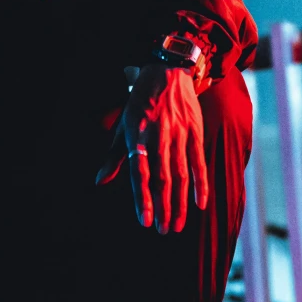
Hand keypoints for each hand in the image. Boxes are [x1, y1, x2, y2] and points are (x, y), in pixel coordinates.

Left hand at [122, 61, 207, 234]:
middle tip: (163, 230)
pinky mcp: (195, 131)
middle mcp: (158, 135)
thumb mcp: (124, 124)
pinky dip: (201, 183)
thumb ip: (114, 156)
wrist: (168, 71)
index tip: (144, 221)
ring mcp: (179, 133)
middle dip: (162, 207)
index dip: (141, 198)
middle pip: (162, 178)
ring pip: (181, 174)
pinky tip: (201, 203)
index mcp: (137, 134)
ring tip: (178, 224)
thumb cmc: (140, 101)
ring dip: (180, 202)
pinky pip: (199, 161)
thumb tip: (99, 182)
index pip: (139, 173)